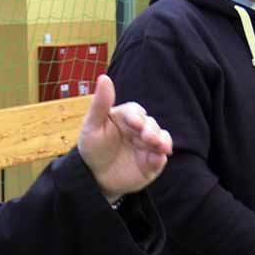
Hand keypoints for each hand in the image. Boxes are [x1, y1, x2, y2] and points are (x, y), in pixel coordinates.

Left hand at [77, 75, 173, 202]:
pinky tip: (157, 158)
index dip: (136, 116)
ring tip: (158, 146)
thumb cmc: (92, 147)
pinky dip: (160, 158)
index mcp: (126, 117)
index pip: (135, 112)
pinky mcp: (152, 163)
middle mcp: (140, 130)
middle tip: (148, 138)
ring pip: (161, 139)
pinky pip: (160, 158)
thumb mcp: (92, 126)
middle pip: (151, 125)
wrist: (94, 177)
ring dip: (162, 141)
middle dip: (151, 130)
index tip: (134, 122)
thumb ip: (100, 104)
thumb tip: (104, 78)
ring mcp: (147, 146)